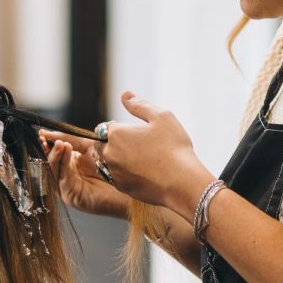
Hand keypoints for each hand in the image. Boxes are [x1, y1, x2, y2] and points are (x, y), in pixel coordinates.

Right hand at [40, 129, 130, 218]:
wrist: (131, 187)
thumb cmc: (115, 167)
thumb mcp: (92, 148)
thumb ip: (74, 140)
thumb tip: (55, 131)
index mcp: (71, 164)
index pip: (55, 153)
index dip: (48, 143)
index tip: (42, 133)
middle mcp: (67, 176)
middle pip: (51, 162)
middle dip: (49, 149)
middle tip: (47, 138)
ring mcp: (68, 187)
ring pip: (54, 171)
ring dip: (55, 156)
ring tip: (60, 143)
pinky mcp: (72, 197)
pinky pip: (63, 179)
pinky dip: (63, 165)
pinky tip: (66, 152)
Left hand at [100, 93, 212, 215]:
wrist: (181, 182)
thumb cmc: (174, 147)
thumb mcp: (162, 117)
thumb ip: (140, 105)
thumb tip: (124, 95)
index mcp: (116, 133)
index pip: (105, 127)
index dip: (120, 128)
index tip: (135, 132)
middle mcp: (109, 153)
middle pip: (101, 145)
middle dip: (113, 143)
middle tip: (137, 145)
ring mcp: (113, 172)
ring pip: (106, 162)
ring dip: (116, 159)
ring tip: (139, 159)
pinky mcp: (121, 187)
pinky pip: (115, 178)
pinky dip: (123, 174)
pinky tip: (141, 172)